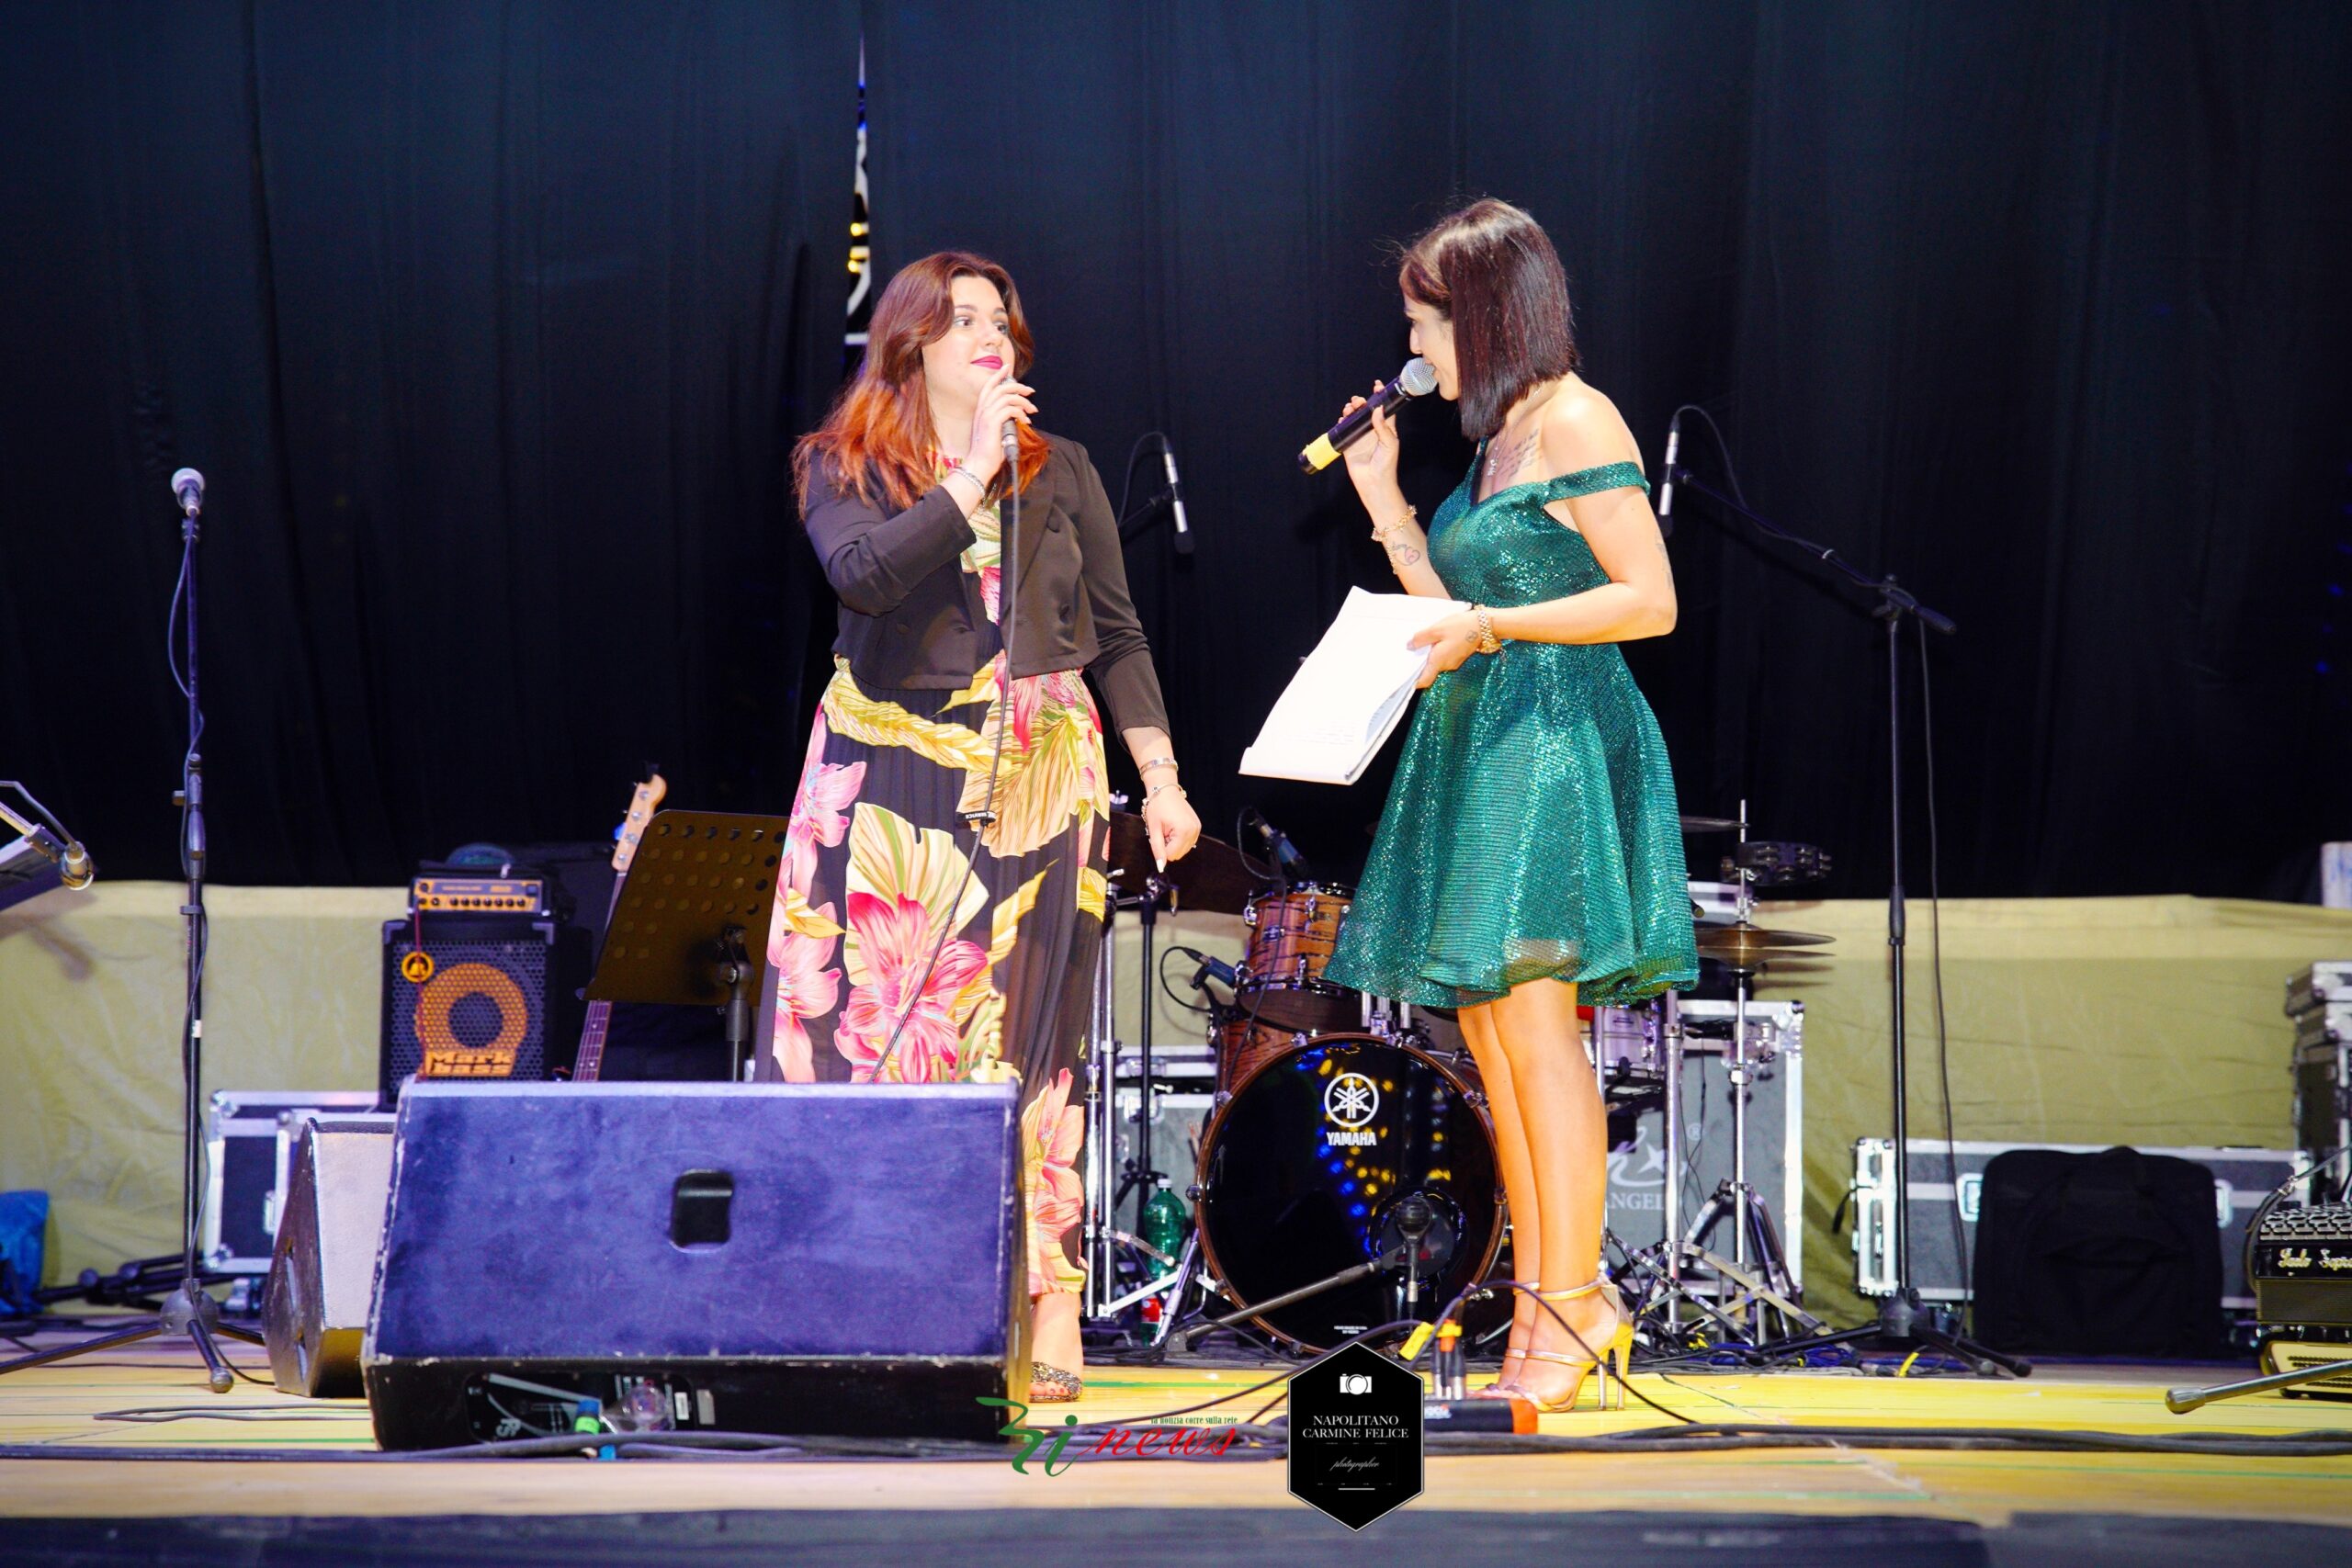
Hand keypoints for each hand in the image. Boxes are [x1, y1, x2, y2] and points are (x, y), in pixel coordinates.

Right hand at [963, 367, 1038, 484]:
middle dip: (1018, 386)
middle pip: (1001, 388)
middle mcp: (982, 410)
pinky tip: (1026, 421)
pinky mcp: (993, 422)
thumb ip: (1003, 420)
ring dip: (1023, 401)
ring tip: (1032, 410)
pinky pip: (1011, 409)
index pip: (989, 387)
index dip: (998, 375)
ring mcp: (986, 415)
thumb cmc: (989, 452)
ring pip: (1007, 397)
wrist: (980, 464)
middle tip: (1030, 391)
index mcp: (981, 410)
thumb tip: (1017, 415)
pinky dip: (1021, 413)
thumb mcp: (996, 432)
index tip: (1008, 368)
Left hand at [1142, 788, 1200, 870]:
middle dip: (1168, 845)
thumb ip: (1157, 849)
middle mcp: (1194, 831)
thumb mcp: (1154, 829)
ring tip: (1168, 828)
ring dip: (1174, 842)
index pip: (1171, 855)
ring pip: (1183, 849)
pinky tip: (1174, 826)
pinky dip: (1179, 838)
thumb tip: (1161, 866)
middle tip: (1163, 830)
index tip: (1160, 834)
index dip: (1162, 847)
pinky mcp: (1197, 826)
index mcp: (1183, 831)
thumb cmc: (1158, 806)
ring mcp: (1197, 829)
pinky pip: (1187, 841)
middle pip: (1178, 854)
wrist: (1165, 790)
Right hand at [1339, 381, 1401, 494]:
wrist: (1374, 484)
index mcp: (1385, 429)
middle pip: (1366, 411)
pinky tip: (1342, 420)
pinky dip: (1342, 423)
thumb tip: (1377, 409)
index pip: (1383, 409)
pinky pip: (1344, 430)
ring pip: (1354, 419)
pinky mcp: (1349, 445)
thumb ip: (1383, 427)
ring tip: (1349, 408)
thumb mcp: (1390, 444)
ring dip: (1351, 411)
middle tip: (1358, 401)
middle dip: (1361, 402)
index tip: (1376, 385)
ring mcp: (1360, 437)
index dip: (1380, 397)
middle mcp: (1372, 431)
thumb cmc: (1386, 465)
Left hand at [1407, 611, 1478, 688]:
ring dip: (1429, 655)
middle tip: (1409, 652)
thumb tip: (1410, 645)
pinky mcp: (1458, 656)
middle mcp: (1446, 665)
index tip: (1404, 679)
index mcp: (1439, 661)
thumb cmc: (1461, 626)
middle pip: (1429, 671)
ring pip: (1436, 663)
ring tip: (1422, 642)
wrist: (1485, 625)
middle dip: (1419, 664)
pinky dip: (1438, 652)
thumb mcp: (1437, 629)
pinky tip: (1436, 640)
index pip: (1424, 681)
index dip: (1414, 682)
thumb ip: (1421, 638)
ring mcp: (1454, 662)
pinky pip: (1444, 657)